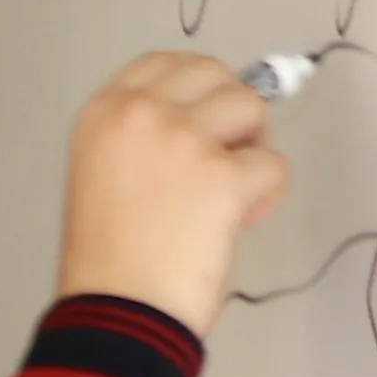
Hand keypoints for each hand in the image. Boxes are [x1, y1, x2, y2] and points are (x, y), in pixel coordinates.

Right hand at [56, 50, 287, 337]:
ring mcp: (184, 139)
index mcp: (102, 114)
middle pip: (213, 73)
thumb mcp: (104, 177)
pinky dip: (265, 195)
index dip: (194, 84)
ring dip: (251, 147)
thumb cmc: (107, 261)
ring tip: (230, 192)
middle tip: (224, 158)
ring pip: (251, 106)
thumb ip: (144, 142)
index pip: (161, 63)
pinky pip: (273, 164)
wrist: (117, 313)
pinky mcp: (224, 174)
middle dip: (230, 110)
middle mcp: (140, 114)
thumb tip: (210, 130)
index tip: (204, 115)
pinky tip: (238, 223)